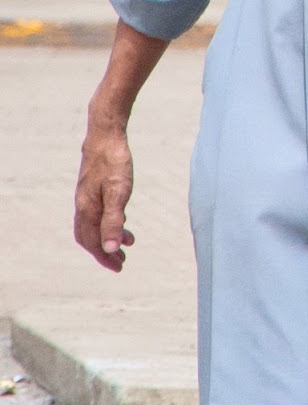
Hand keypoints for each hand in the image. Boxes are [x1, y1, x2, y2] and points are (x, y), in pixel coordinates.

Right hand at [75, 115, 135, 271]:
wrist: (105, 136)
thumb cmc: (114, 163)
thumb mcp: (119, 193)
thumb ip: (114, 221)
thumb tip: (111, 249)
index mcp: (88, 210)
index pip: (93, 242)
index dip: (105, 257)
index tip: (119, 267)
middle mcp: (83, 206)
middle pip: (89, 238)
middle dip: (104, 252)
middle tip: (121, 262)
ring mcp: (86, 197)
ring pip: (92, 226)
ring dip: (107, 238)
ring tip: (128, 244)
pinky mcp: (92, 188)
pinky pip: (96, 213)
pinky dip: (107, 223)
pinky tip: (122, 220)